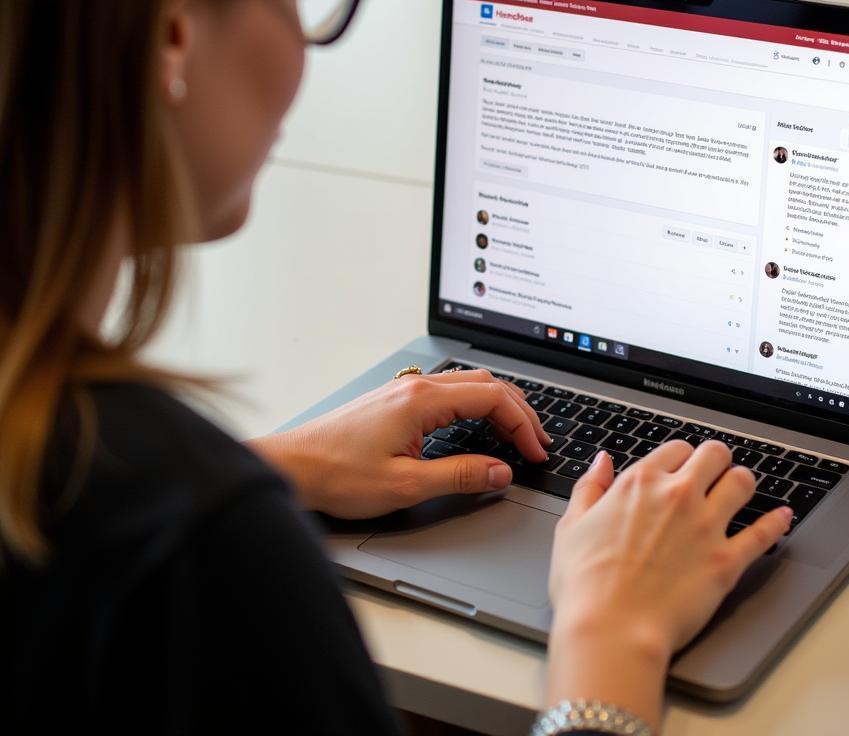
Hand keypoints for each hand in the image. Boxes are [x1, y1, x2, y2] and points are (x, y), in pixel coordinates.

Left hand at [250, 369, 550, 517]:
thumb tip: (500, 472)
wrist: (292, 467)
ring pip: (468, 385)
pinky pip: (449, 393)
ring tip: (516, 434)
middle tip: (537, 442)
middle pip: (486, 383)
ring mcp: (404, 391)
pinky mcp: (395, 402)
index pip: (493, 397)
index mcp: (423, 400)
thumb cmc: (337, 474)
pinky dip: (475, 407)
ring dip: (498, 406)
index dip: (523, 424)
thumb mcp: (405, 485)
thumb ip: (460, 476)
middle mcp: (416, 387)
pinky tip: (478, 427)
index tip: (535, 452)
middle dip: (519, 411)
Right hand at [545, 441, 791, 723]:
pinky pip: (764, 533)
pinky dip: (776, 522)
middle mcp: (678, 495)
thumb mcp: (571, 525)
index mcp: (640, 482)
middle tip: (713, 473)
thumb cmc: (586, 584)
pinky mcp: (727, 560)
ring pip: (742, 482)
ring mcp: (706, 526)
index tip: (680, 468)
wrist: (611, 628)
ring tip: (740, 489)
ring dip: (742, 482)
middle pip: (714, 455)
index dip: (679, 458)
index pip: (675, 449)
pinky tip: (782, 516)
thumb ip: (590, 487)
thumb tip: (602, 463)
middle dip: (715, 461)